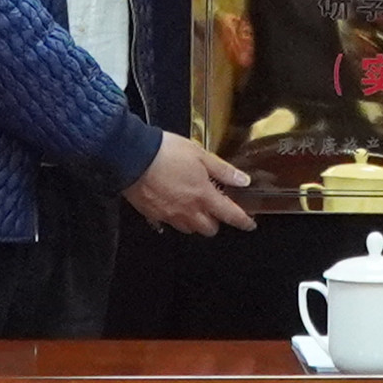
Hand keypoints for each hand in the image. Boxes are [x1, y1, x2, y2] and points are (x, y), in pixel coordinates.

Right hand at [125, 134, 257, 235]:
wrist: (133, 157)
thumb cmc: (167, 153)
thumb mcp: (200, 155)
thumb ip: (223, 170)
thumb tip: (243, 181)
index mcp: (203, 195)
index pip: (230, 215)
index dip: (243, 221)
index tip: (249, 224)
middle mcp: (188, 210)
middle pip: (209, 229)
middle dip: (215, 221)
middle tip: (214, 208)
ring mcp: (169, 215)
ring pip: (189, 229)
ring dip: (195, 222)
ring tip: (192, 206)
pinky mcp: (152, 214)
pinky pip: (168, 224)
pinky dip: (174, 218)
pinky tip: (171, 206)